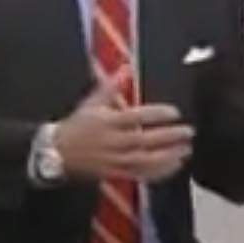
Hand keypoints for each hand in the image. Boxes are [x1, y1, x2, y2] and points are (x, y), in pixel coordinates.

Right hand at [54, 70, 194, 182]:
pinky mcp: (115, 174)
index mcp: (107, 122)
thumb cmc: (78, 125)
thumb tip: (125, 67)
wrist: (56, 151)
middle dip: (169, 137)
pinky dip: (159, 172)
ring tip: (186, 150)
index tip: (175, 112)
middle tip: (188, 132)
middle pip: (144, 140)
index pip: (136, 117)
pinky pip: (141, 175)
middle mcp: (112, 142)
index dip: (157, 114)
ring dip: (168, 157)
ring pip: (145, 161)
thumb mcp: (91, 103)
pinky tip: (175, 165)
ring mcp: (114, 160)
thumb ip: (111, 86)